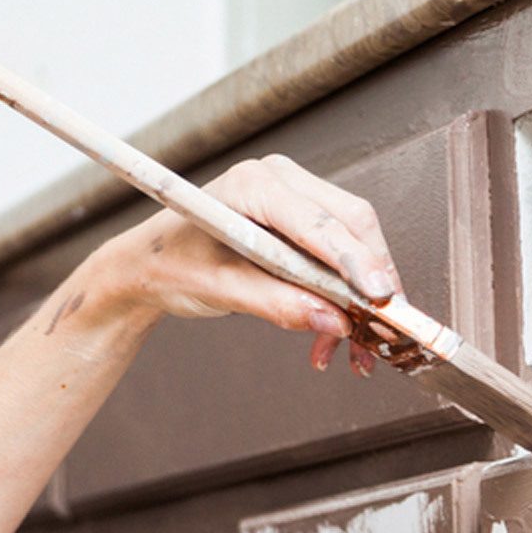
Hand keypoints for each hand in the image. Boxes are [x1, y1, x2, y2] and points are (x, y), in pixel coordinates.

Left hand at [106, 154, 404, 375]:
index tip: (380, 299)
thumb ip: (277, 304)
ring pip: (353, 243)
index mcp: (254, 184)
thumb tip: (333, 321)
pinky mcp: (300, 222)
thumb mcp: (219, 290)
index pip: (321, 222)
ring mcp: (294, 197)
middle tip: (382, 331)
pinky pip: (338, 255)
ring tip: (355, 351)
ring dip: (360, 298)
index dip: (356, 262)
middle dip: (372, 282)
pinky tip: (334, 337)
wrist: (149, 265)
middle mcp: (281, 181)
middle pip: (352, 225)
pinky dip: (344, 297)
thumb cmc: (171, 265)